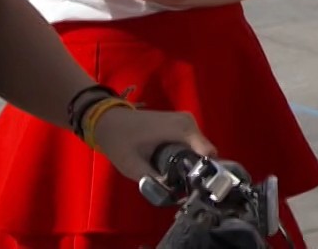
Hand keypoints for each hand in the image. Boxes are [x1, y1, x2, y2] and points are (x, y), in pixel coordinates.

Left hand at [87, 104, 217, 182]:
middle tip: (181, 187)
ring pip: (199, 149)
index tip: (196, 189)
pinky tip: (173, 167)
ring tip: (175, 179)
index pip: (208, 153)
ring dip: (190, 164)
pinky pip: (193, 144)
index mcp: (181, 129)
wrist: (109, 120)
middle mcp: (189, 122)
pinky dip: (186, 156)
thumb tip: (171, 198)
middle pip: (204, 153)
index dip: (204, 173)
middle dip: (196, 170)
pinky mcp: (183, 124)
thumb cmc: (120, 141)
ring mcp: (187, 121)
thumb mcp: (133, 166)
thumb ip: (153, 182)